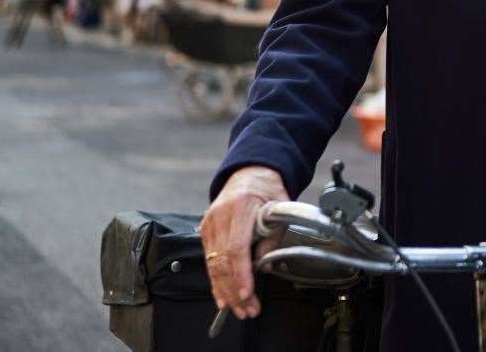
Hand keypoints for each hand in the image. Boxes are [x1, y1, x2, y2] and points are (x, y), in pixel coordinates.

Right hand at [200, 166, 287, 319]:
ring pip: (214, 265)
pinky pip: (209, 262)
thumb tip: (264, 266)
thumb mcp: (280, 209)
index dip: (241, 273)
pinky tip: (223, 298)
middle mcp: (220, 216)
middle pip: (223, 261)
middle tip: (248, 310)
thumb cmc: (267, 191)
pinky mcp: (205, 231)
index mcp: (240, 206)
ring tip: (240, 309)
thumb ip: (273, 237)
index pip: (236, 247)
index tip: (247, 293)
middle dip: (235, 290)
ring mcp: (209, 224)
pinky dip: (216, 282)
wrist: (249, 175)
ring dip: (226, 291)